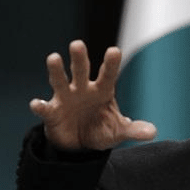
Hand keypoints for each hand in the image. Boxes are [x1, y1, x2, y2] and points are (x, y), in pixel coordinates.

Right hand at [29, 40, 156, 150]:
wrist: (80, 145)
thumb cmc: (101, 129)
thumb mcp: (118, 131)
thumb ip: (134, 130)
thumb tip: (153, 132)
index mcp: (103, 90)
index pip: (108, 74)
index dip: (111, 63)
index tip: (114, 50)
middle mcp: (83, 89)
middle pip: (81, 70)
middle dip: (79, 58)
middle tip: (77, 44)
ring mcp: (65, 98)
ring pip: (60, 81)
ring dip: (56, 71)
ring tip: (53, 58)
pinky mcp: (52, 113)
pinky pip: (45, 109)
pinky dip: (40, 106)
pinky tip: (37, 104)